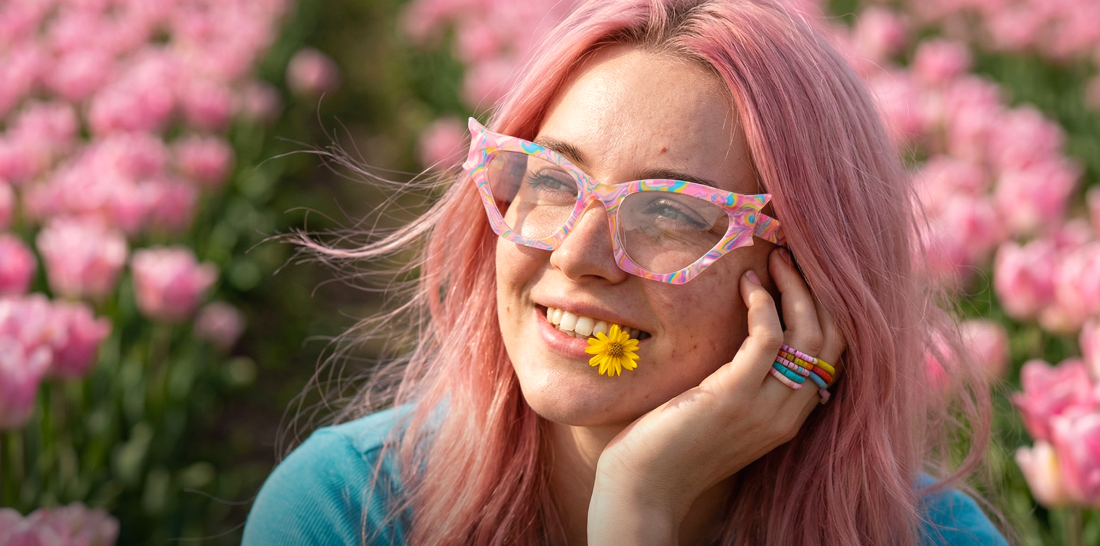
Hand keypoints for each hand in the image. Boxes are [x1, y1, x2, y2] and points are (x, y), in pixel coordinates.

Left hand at [587, 247, 846, 544]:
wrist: (645, 487)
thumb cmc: (672, 445)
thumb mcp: (721, 409)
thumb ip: (744, 382)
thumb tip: (747, 337)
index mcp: (790, 416)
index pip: (834, 356)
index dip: (827, 309)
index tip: (806, 274)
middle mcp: (789, 413)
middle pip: (833, 339)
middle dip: (819, 291)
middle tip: (794, 255)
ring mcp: (766, 407)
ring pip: (809, 333)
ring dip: (796, 288)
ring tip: (776, 259)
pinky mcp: (735, 395)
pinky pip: (768, 337)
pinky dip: (763, 303)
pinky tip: (747, 283)